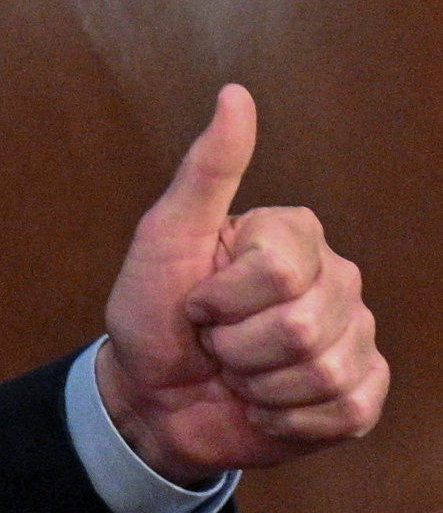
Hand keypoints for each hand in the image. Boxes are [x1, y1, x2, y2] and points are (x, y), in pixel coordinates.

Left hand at [97, 84, 387, 485]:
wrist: (151, 396)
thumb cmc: (152, 313)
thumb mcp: (163, 237)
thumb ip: (206, 171)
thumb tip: (235, 94)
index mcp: (294, 236)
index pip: (280, 272)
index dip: (221, 299)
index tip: (196, 300)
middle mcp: (337, 280)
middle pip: (303, 328)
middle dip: (237, 347)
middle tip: (215, 342)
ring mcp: (356, 337)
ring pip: (324, 372)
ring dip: (259, 386)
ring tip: (237, 372)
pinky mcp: (360, 393)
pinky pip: (345, 409)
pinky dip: (288, 418)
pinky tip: (264, 404)